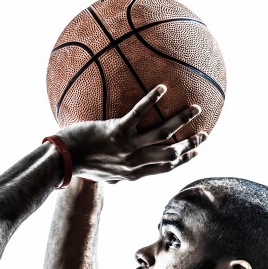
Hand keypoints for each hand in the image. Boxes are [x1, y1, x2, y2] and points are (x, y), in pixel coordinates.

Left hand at [55, 85, 206, 183]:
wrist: (63, 159)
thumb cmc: (81, 165)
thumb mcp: (104, 177)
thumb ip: (118, 177)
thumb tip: (122, 180)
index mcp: (133, 174)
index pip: (165, 168)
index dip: (184, 161)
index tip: (196, 152)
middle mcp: (134, 163)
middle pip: (171, 154)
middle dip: (190, 144)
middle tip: (204, 132)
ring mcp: (126, 148)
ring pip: (163, 134)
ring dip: (182, 120)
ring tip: (196, 108)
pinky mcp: (116, 131)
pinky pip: (139, 113)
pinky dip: (151, 100)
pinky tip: (162, 88)